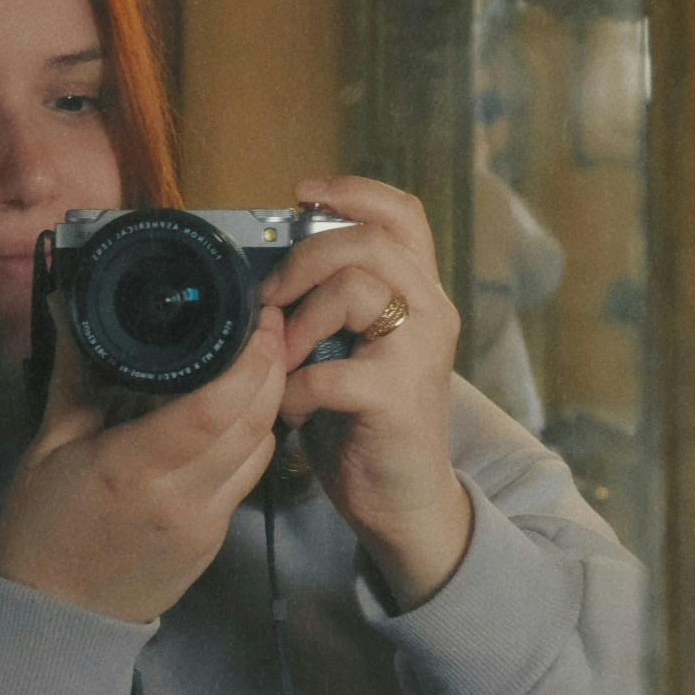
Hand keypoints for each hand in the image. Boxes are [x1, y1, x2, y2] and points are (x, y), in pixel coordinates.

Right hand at [0, 307, 288, 622]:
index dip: (250, 358)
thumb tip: (74, 308)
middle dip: (274, 366)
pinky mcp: (216, 539)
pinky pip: (248, 477)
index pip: (214, 405)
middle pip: (254, 421)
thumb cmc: (42, 528)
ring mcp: (206, 523)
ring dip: (271, 401)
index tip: (259, 316)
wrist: (56, 618)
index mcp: (133, 467)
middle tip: (271, 324)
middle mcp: (182, 496)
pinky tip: (239, 413)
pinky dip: (253, 437)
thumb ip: (75, 375)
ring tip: (261, 361)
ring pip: (263, 449)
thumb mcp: (49, 446)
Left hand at [261, 175, 473, 607]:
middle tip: (270, 299)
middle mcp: (430, 312)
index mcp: (418, 293)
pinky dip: (292, 389)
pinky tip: (289, 410)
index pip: (403, 215)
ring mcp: (419, 354)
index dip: (355, 192)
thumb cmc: (364, 422)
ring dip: (299, 321)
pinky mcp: (397, 399)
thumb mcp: (351, 347)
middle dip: (303, 260)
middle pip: (370, 242)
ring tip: (281, 359)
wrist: (405, 502)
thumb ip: (329, 304)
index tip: (303, 193)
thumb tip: (264, 268)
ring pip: (356, 290)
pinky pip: (328, 371)